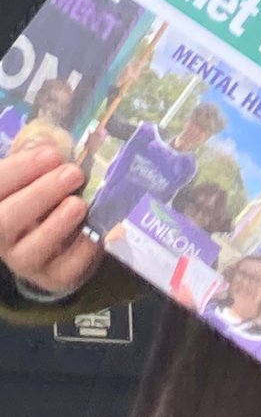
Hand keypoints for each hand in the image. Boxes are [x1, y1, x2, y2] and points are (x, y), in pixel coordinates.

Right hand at [0, 148, 102, 294]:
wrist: (57, 240)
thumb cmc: (45, 194)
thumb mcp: (37, 171)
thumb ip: (39, 155)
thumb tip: (50, 139)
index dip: (19, 169)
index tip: (51, 154)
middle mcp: (2, 235)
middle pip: (4, 221)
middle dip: (40, 194)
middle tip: (73, 174)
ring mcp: (24, 260)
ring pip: (30, 251)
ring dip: (58, 224)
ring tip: (79, 204)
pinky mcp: (52, 277)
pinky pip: (64, 270)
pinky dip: (82, 250)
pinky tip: (96, 230)